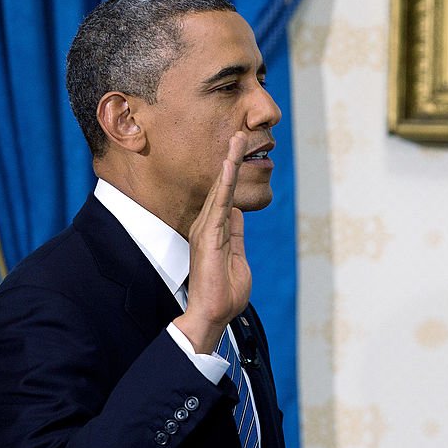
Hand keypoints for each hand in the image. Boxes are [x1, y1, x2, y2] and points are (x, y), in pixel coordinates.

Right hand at [173, 132, 251, 353]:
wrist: (212, 314)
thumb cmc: (225, 293)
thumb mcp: (237, 258)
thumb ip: (236, 235)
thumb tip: (237, 214)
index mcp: (216, 231)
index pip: (227, 197)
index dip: (233, 175)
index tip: (240, 152)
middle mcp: (208, 226)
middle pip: (222, 186)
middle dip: (231, 159)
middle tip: (239, 133)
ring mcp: (207, 229)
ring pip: (221, 189)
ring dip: (230, 163)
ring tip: (237, 138)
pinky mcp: (208, 235)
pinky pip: (219, 202)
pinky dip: (226, 181)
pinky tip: (230, 162)